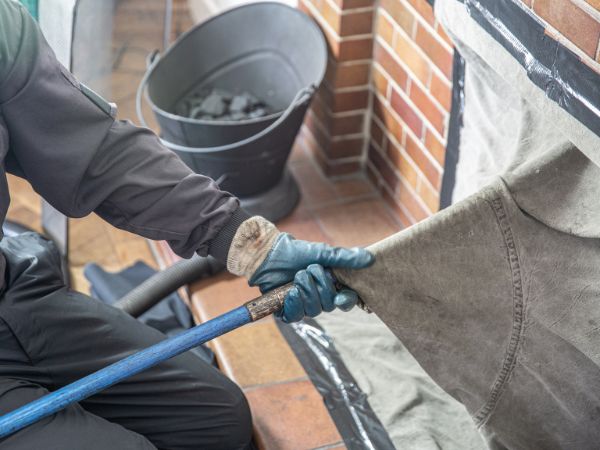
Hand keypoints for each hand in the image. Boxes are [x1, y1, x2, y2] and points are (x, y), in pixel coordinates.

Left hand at [249, 233, 373, 321]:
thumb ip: (345, 257)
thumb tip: (370, 258)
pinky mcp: (288, 311)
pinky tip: (290, 293)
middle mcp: (320, 298)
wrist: (270, 255)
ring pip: (313, 311)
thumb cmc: (297, 252)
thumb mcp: (323, 253)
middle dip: (318, 287)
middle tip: (308, 270)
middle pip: (329, 306)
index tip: (341, 296)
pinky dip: (294, 304)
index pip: (347, 301)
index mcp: (332, 286)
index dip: (346, 301)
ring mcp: (304, 306)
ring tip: (296, 277)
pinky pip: (296, 317)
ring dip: (305, 291)